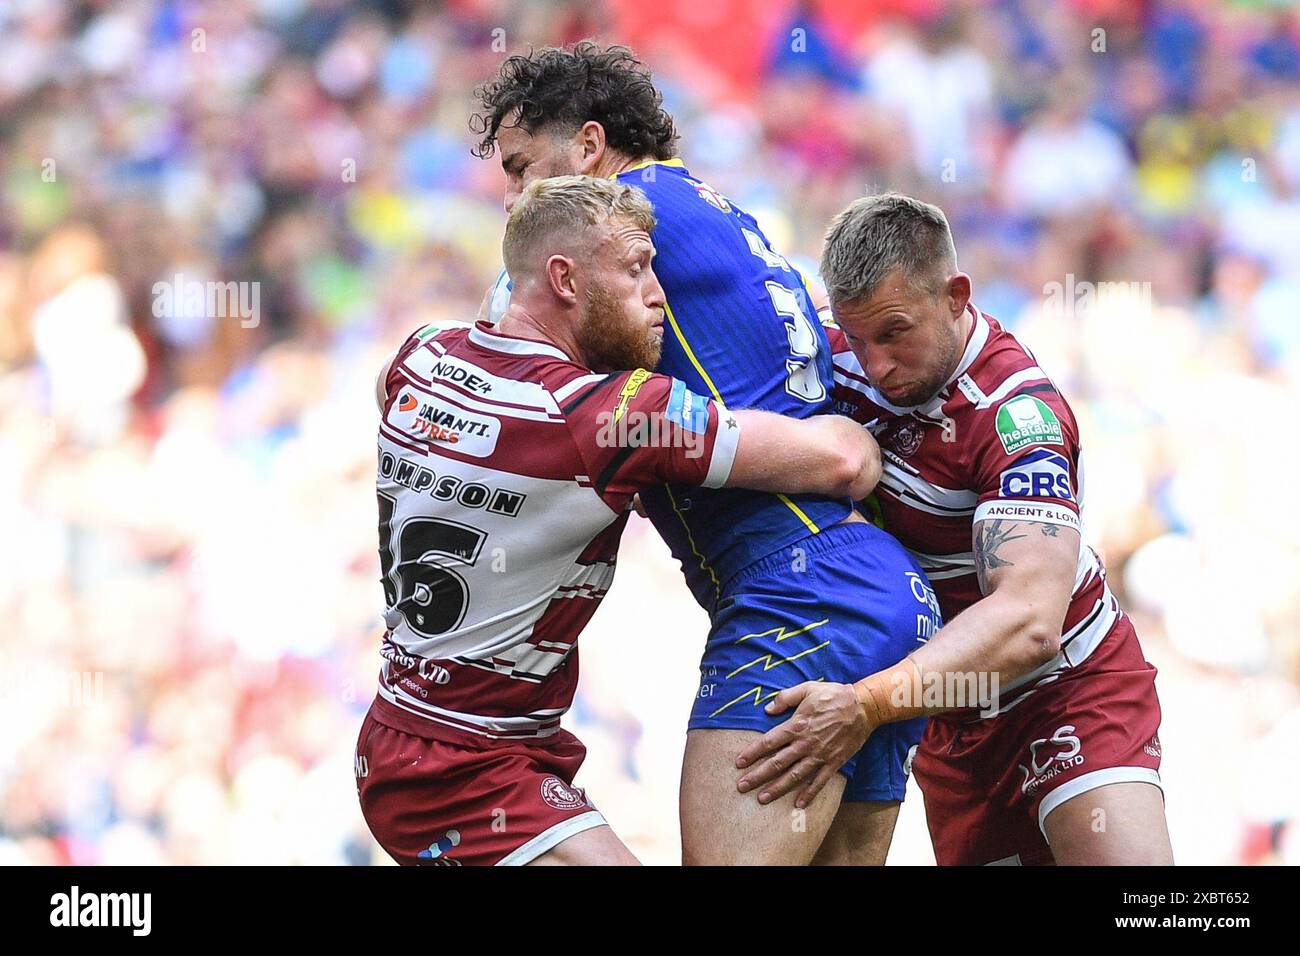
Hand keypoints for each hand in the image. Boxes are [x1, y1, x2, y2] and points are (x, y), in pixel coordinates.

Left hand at [734, 681, 874, 808]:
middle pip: (777, 763)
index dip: (752, 753)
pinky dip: (809, 794)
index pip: (768, 742)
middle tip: (742, 787)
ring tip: (762, 799)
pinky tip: (798, 804)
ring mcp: (820, 755)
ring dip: (777, 788)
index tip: (738, 763)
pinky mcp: (834, 762)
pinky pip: (819, 781)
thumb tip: (767, 709)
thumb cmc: (833, 695)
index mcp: (796, 725)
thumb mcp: (807, 689)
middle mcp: (805, 743)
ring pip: (794, 776)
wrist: (863, 706)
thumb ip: (785, 698)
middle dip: (758, 776)